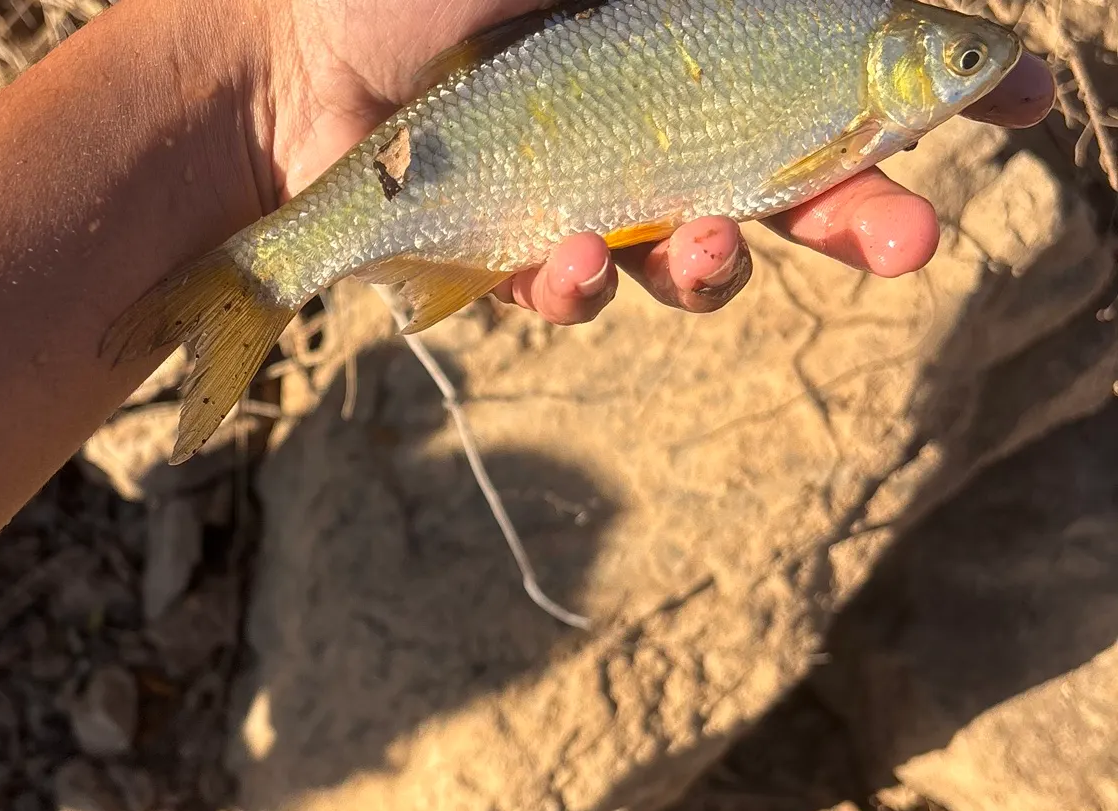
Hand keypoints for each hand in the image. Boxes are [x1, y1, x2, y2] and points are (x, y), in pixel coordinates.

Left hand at [257, 2, 1055, 323]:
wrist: (284, 68)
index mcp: (688, 29)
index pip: (832, 63)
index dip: (930, 88)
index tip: (1017, 101)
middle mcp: (658, 112)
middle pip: (793, 182)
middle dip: (862, 219)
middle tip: (916, 243)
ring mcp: (599, 193)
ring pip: (703, 258)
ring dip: (724, 265)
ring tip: (706, 246)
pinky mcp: (531, 259)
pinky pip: (590, 291)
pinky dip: (588, 286)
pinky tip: (570, 263)